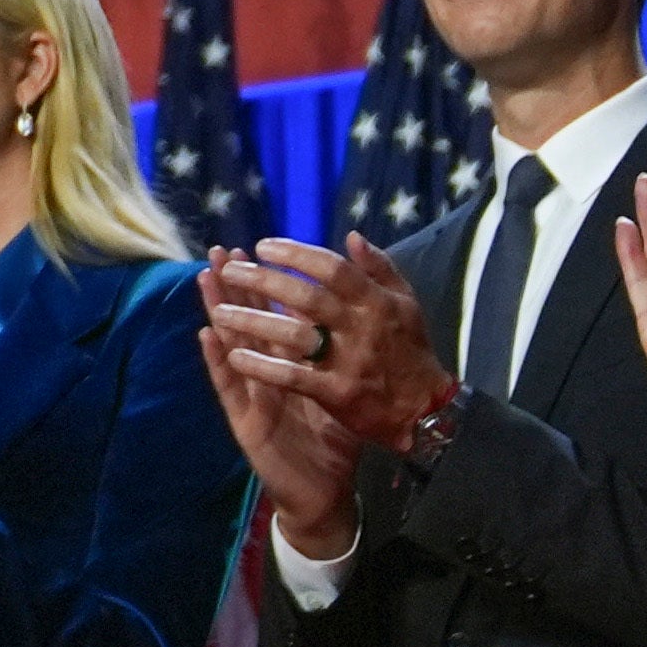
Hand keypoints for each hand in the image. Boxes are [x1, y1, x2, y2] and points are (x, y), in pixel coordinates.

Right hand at [195, 251, 363, 552]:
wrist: (326, 494)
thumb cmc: (333, 442)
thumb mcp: (341, 389)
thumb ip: (339, 351)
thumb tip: (348, 309)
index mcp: (289, 366)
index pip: (273, 316)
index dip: (262, 284)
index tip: (252, 248)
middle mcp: (266, 375)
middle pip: (246, 323)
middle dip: (234, 287)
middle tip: (220, 251)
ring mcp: (252, 397)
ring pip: (232, 347)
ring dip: (217, 312)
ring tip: (205, 279)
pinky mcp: (245, 423)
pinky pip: (231, 388)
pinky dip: (217, 361)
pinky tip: (207, 335)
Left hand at [205, 234, 454, 453]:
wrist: (426, 410)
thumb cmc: (411, 351)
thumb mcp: (405, 303)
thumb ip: (380, 268)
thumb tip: (351, 236)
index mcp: (376, 302)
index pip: (331, 268)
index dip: (295, 254)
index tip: (262, 246)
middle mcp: (361, 328)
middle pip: (306, 297)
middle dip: (264, 281)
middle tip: (230, 271)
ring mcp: (348, 362)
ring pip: (293, 336)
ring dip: (253, 322)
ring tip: (220, 311)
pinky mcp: (337, 393)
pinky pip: (293, 377)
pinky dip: (263, 366)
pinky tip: (235, 356)